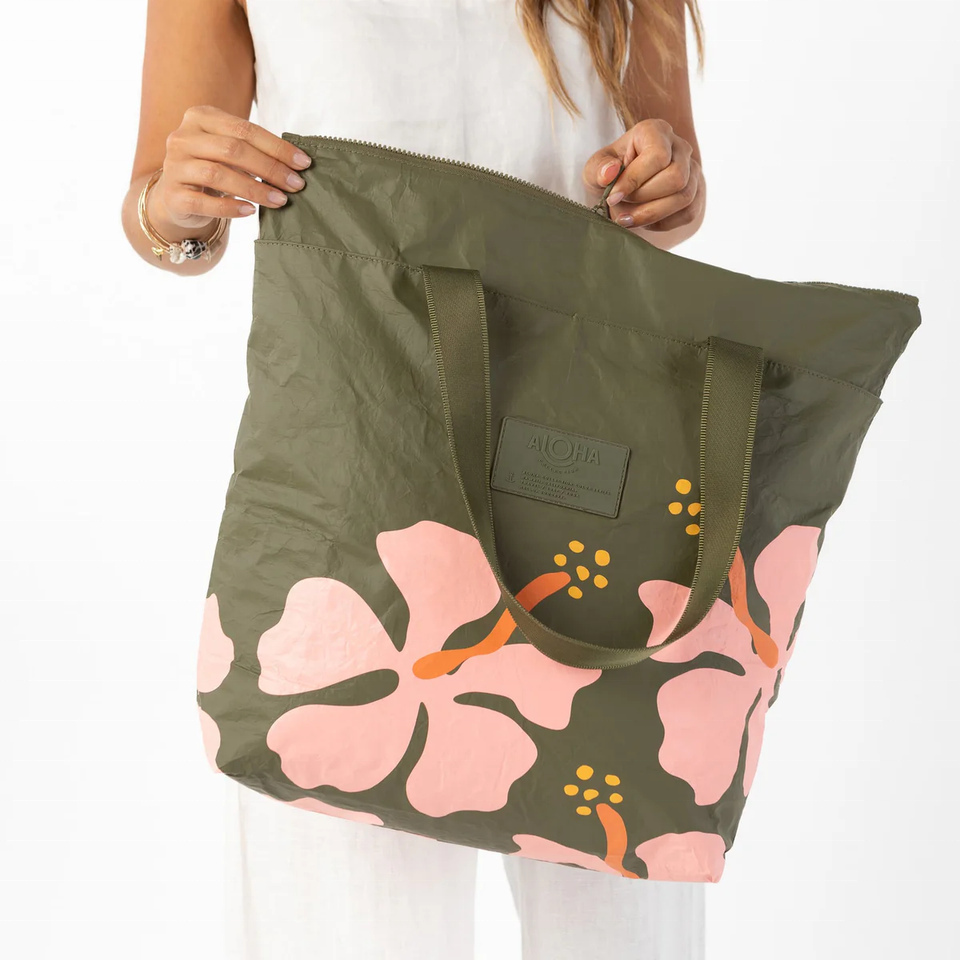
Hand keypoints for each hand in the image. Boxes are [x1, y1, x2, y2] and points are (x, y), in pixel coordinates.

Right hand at [148, 105, 313, 231]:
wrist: (177, 197)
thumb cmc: (213, 169)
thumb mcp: (229, 152)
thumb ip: (254, 149)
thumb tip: (298, 163)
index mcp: (200, 118)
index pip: (244, 129)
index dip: (277, 147)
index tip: (304, 164)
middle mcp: (182, 138)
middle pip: (232, 149)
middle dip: (270, 168)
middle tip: (296, 185)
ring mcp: (174, 166)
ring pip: (218, 174)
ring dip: (255, 188)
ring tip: (280, 200)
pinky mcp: (173, 196)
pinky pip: (204, 202)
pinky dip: (230, 207)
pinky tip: (251, 211)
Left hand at [583, 119, 703, 232]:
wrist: (624, 187)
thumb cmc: (610, 173)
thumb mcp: (595, 168)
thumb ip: (598, 169)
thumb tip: (609, 173)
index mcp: (655, 131)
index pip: (657, 156)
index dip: (634, 181)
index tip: (612, 197)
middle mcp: (680, 147)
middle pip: (676, 178)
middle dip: (644, 198)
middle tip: (621, 204)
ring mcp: (692, 170)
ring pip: (684, 197)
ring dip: (652, 213)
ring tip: (627, 217)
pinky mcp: (696, 193)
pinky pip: (688, 213)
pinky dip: (662, 223)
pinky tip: (644, 220)